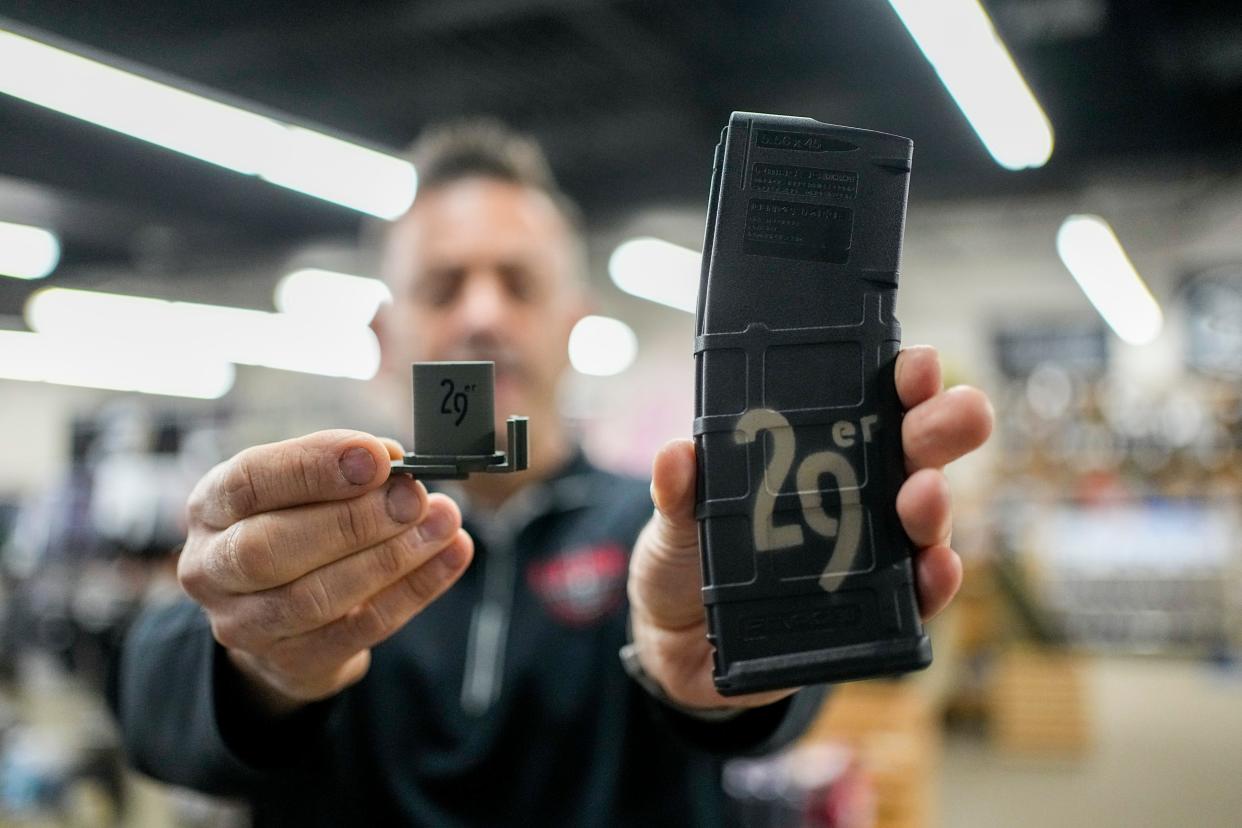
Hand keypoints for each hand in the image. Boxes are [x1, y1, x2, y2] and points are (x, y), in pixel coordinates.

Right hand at [177, 430, 472, 714]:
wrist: (280, 618)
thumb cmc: (297, 528)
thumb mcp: (302, 489)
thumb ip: (342, 471)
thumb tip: (393, 461)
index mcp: (211, 508)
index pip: (248, 482)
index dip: (313, 467)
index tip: (377, 456)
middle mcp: (211, 568)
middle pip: (271, 548)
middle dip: (353, 520)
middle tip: (414, 497)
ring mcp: (244, 625)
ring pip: (314, 597)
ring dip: (391, 557)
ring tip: (444, 525)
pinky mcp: (291, 663)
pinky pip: (357, 631)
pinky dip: (413, 591)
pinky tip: (450, 558)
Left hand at [627, 346, 992, 710]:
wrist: (680, 643)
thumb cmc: (689, 558)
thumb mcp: (675, 519)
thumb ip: (679, 490)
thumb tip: (676, 454)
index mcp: (816, 452)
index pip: (871, 401)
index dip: (903, 378)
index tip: (919, 364)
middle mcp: (857, 494)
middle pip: (915, 451)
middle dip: (943, 426)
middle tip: (961, 413)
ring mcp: (869, 551)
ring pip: (923, 519)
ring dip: (935, 504)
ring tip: (926, 493)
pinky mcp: (871, 610)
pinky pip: (915, 595)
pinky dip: (934, 581)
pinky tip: (938, 566)